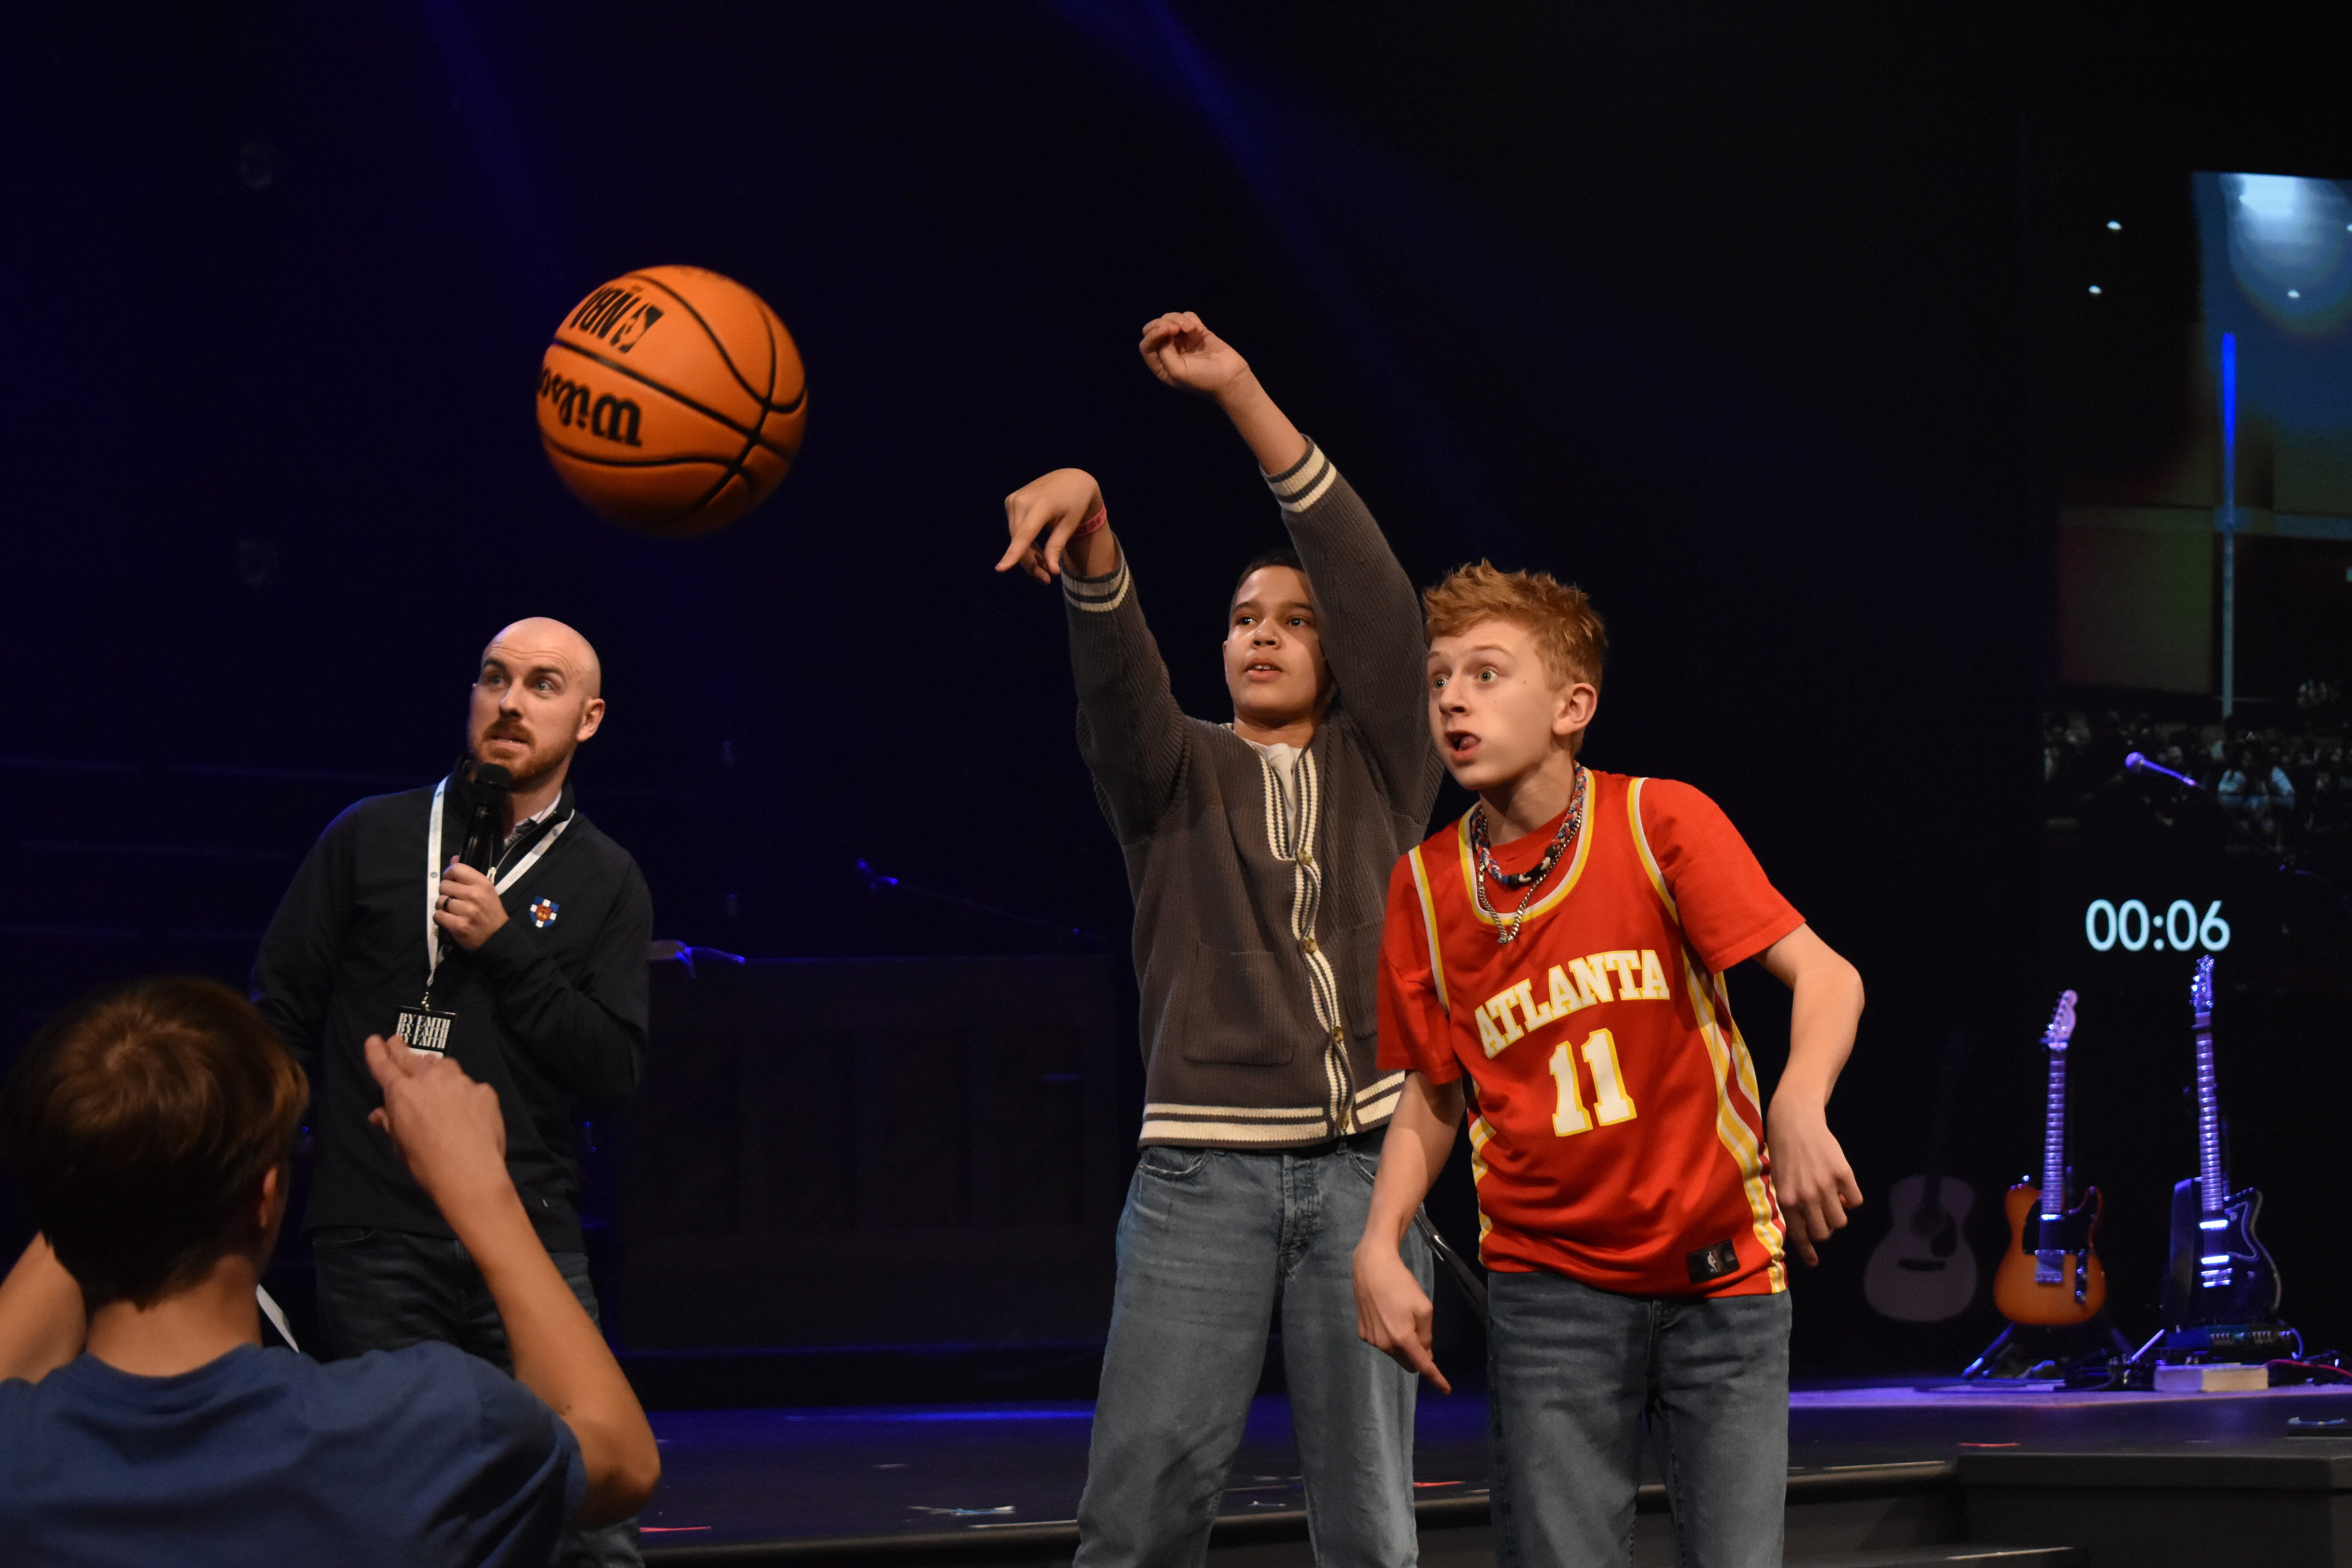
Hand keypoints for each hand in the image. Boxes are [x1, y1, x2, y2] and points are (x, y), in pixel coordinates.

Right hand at [365, 1034, 510, 1217]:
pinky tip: (467, 1109)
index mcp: (402, 1092)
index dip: (377, 1051)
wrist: (470, 1172)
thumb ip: (390, 1123)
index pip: (384, 1065)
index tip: (374, 1040)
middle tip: (396, 1041)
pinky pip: (470, 1086)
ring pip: (444, 1066)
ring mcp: (460, 1081)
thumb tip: (379, 1114)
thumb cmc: (427, 1163)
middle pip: (412, 1057)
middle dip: (401, 1049)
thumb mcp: (400, 1145)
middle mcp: (429, 1079)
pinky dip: (464, 1093)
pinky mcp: (483, 1090)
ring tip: (435, 1077)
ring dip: (436, 1069)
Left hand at [433, 860, 507, 949]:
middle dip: (446, 892)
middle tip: (454, 899)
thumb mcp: (485, 890)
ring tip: (452, 910)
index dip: (449, 874)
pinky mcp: (458, 925)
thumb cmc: (490, 911)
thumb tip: (453, 859)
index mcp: (482, 883)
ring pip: (440, 901)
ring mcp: (466, 911)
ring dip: (443, 906)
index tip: (451, 881)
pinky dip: (441, 917)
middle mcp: (474, 895)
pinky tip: (449, 919)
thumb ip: (468, 875)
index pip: (456, 869)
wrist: (497, 936)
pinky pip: (438, 915)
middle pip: (444, 885)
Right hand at [997, 467, 1105, 582]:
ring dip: (1027, 553)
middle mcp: (1022, 500)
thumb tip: (1051, 572)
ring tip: (1044, 562)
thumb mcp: (1069, 525)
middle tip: (1046, 578)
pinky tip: (1035, 547)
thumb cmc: (1075, 503)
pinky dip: (1023, 541)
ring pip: (1015, 537)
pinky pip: (1014, 529)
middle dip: (1030, 563)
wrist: (1070, 479)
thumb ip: (1056, 547)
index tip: (1001, 568)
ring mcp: (1014, 499)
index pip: (1024, 534)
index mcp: (1041, 505)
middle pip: (1019, 541)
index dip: (1014, 553)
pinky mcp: (1011, 500)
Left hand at [1138, 312, 1251, 400]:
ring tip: (1191, 329)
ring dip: (1178, 319)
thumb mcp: (1177, 371)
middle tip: (1177, 328)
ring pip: (1170, 319)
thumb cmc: (1204, 379)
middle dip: (1163, 323)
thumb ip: (1163, 353)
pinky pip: (1187, 317)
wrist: (1231, 377)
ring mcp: (1183, 341)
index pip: (1146, 345)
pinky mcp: (1197, 332)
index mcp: (1161, 366)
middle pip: (1154, 329)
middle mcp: (1169, 352)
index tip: (1169, 331)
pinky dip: (1189, 318)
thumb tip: (1163, 335)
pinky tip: (1197, 329)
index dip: (1153, 334)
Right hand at [1352, 1240, 1448, 1392]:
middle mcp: (1385, 1344)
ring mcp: (1371, 1339)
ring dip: (1402, 1344)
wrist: (1372, 1266)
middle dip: (1418, 1355)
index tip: (1446, 1390)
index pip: (1423, 1365)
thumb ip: (1427, 1335)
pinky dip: (1389, 1336)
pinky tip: (1387, 1315)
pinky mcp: (1362, 1332)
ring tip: (1400, 1315)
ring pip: (1394, 1352)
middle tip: (1420, 1332)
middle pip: (1407, 1362)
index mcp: (1403, 1339)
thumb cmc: (1402, 1284)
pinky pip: (1382, 1342)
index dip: (1436, 1378)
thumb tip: (1424, 1352)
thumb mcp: (1424, 1308)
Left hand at [1765, 1095, 1861, 1266]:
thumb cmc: (1784, 1152)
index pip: (1799, 1235)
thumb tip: (1806, 1227)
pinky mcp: (1843, 1174)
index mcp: (1787, 1200)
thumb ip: (1791, 1204)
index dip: (1808, 1251)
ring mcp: (1826, 1186)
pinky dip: (1852, 1199)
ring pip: (1841, 1220)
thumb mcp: (1780, 1181)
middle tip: (1823, 1218)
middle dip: (1824, 1229)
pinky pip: (1856, 1201)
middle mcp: (1806, 1196)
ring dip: (1839, 1215)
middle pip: (1823, 1232)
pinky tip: (1844, 1189)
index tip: (1814, 1262)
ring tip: (1834, 1201)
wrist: (1795, 1122)